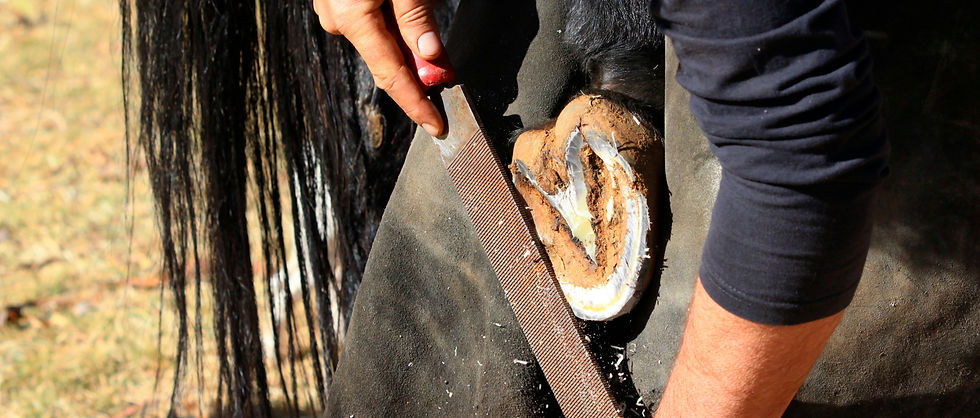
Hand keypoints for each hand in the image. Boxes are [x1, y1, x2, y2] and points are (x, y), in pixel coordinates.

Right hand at [314, 0, 445, 135]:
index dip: (415, 104)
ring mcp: (334, 9)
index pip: (391, 76)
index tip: (435, 125)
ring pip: (380, 41)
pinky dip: (393, 25)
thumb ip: (416, 18)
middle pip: (386, 62)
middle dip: (418, 73)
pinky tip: (407, 9)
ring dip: (408, 42)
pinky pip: (371, 23)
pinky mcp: (339, 0)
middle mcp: (338, 19)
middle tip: (447, 71)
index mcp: (352, 18)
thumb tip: (430, 55)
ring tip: (429, 22)